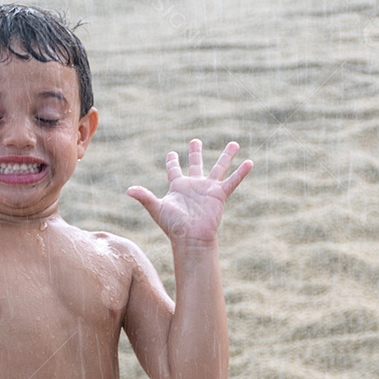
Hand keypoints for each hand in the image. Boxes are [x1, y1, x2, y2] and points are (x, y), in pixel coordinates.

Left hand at [127, 139, 251, 243]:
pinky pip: (232, 181)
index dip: (172, 161)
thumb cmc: (173, 225)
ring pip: (219, 168)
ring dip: (227, 156)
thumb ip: (144, 197)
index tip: (172, 153)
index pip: (174, 170)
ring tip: (234, 143)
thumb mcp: (156, 208)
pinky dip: (241, 172)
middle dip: (195, 152)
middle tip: (195, 140)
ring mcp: (208, 189)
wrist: (191, 237)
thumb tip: (128, 190)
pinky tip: (250, 162)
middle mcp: (194, 186)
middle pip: (196, 164)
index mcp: (178, 187)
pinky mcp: (219, 195)